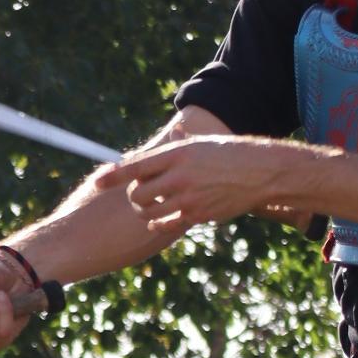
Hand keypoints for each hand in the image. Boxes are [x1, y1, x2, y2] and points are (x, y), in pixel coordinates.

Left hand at [95, 132, 285, 242]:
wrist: (259, 172)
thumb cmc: (230, 154)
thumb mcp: (204, 143)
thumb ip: (183, 143)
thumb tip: (174, 134)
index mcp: (176, 154)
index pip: (136, 166)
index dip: (113, 175)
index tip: (97, 182)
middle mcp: (179, 175)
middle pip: (138, 193)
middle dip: (133, 197)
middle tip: (138, 196)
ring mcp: (188, 197)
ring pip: (150, 211)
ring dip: (144, 211)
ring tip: (148, 208)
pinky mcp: (198, 214)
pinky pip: (167, 224)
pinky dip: (158, 223)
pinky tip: (158, 221)